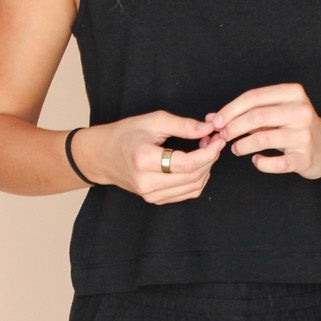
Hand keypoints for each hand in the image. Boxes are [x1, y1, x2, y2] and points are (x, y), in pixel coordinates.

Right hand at [76, 111, 225, 204]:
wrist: (102, 156)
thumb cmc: (125, 134)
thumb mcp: (153, 121)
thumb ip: (183, 125)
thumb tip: (208, 128)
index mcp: (144, 160)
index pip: (187, 164)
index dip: (208, 153)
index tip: (218, 139)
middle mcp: (146, 182)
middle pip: (193, 177)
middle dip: (210, 158)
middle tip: (212, 141)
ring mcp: (150, 194)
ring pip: (193, 187)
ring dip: (206, 169)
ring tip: (205, 150)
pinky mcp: (155, 200)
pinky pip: (187, 193)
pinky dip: (198, 179)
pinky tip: (196, 164)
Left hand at [203, 84, 320, 179]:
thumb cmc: (296, 127)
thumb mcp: (277, 112)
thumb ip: (247, 113)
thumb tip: (212, 118)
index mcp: (293, 93)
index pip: (253, 97)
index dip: (230, 109)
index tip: (216, 121)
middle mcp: (301, 112)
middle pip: (256, 116)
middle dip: (232, 127)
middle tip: (221, 136)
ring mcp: (304, 136)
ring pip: (263, 139)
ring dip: (242, 145)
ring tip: (235, 149)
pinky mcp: (305, 158)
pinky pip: (275, 163)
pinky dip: (260, 163)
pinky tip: (256, 161)